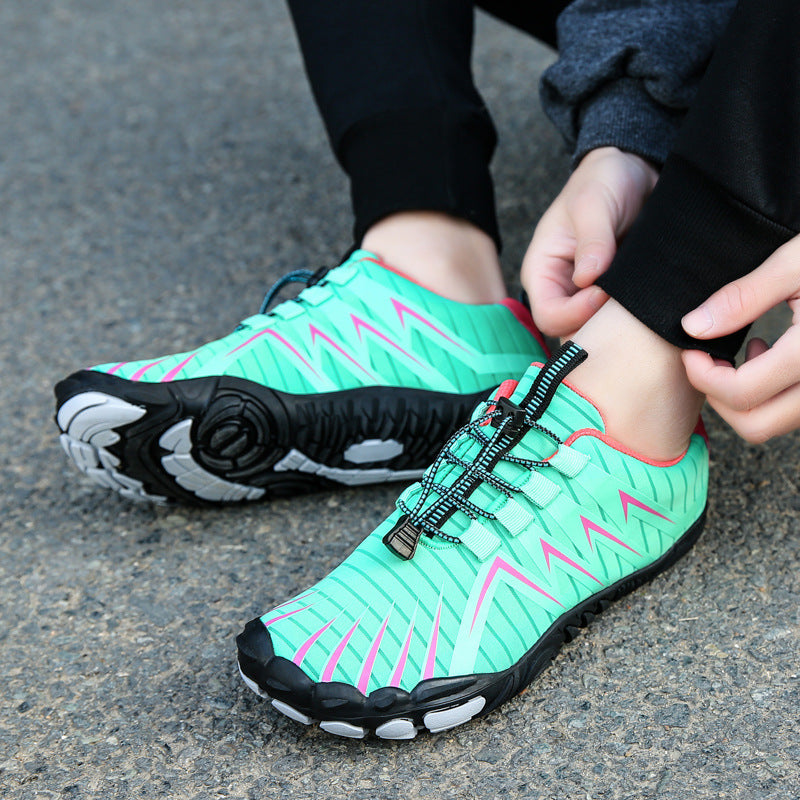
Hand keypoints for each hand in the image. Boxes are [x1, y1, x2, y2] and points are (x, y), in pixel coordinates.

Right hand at [521, 147, 657, 337]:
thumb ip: (592, 240)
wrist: (633, 169)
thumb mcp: (593, 202)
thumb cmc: (602, 179)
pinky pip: (618, 321)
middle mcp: (560, 290)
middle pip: (571, 332)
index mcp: (542, 271)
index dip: (577, 313)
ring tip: (641, 304)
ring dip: (618, 325)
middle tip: (629, 305)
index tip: (606, 292)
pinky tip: (649, 304)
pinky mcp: (612, 295)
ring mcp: (586, 295)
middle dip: (599, 327)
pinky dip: (633, 318)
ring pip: (596, 331)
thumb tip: (588, 278)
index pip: (549, 316)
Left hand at [681, 234, 799, 442]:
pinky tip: (769, 353)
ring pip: (774, 424)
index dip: (702, 375)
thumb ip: (744, 296)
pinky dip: (769, 395)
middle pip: (755, 424)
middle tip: (708, 358)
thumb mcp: (798, 261)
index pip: (741, 392)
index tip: (692, 347)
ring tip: (744, 351)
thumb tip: (693, 328)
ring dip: (744, 398)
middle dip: (719, 397)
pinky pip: (794, 412)